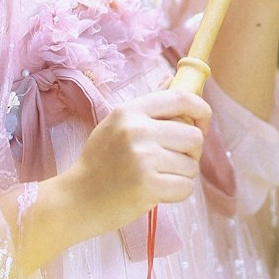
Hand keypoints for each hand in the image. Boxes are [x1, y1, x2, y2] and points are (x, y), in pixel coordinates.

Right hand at [64, 89, 211, 236]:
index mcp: (130, 111)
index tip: (202, 124)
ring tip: (158, 177)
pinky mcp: (148, 186)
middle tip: (173, 160)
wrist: (77, 199)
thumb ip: (147, 106)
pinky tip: (157, 192)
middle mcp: (137, 130)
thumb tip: (174, 79)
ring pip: (192, 165)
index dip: (201, 110)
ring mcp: (143, 159)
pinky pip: (186, 187)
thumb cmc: (100, 162)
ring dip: (181, 175)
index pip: (181, 99)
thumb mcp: (116, 125)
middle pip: (194, 136)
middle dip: (191, 152)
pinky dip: (177, 193)